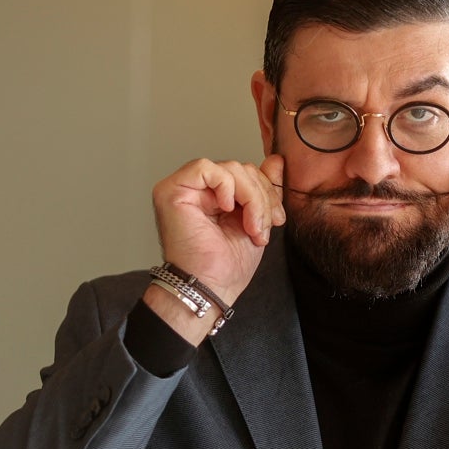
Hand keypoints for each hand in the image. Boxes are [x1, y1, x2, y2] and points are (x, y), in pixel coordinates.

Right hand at [150, 156, 285, 306]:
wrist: (211, 287)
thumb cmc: (227, 265)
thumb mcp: (258, 220)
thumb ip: (263, 189)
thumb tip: (277, 160)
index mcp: (216, 196)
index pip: (247, 173)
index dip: (267, 191)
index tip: (277, 220)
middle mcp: (198, 190)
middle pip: (240, 168)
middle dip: (261, 197)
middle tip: (261, 228)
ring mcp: (183, 188)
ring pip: (230, 168)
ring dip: (251, 198)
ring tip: (250, 228)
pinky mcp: (171, 190)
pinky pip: (206, 168)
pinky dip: (226, 187)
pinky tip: (227, 209)